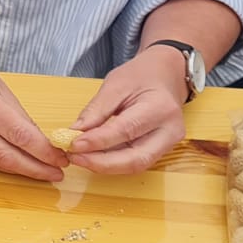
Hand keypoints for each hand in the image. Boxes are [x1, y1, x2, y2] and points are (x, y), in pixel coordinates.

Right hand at [0, 40, 65, 181]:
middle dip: (35, 168)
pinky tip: (15, 163)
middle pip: (6, 156)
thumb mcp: (0, 87)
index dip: (44, 151)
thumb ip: (19, 117)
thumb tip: (42, 143)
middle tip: (56, 174)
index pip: (20, 135)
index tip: (61, 159)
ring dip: (19, 170)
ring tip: (40, 171)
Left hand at [66, 47, 187, 174]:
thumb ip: (96, 110)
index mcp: (160, 108)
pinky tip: (93, 156)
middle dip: (101, 163)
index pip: (126, 130)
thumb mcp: (115, 84)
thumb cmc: (142, 76)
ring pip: (135, 165)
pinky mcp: (161, 150)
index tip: (73, 144)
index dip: (98, 141)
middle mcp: (169, 131)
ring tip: (79, 158)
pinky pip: (135, 161)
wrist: (165, 77)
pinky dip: (112, 162)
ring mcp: (168, 144)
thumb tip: (76, 132)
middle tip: (74, 157)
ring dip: (104, 166)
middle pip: (135, 159)